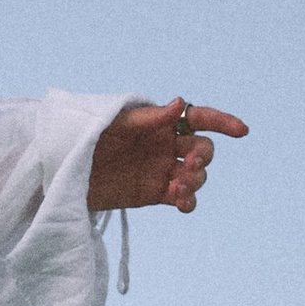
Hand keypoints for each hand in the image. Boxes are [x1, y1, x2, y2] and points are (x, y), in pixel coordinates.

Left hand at [88, 97, 247, 215]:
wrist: (63, 169)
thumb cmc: (86, 136)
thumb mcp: (116, 122)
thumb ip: (149, 117)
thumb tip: (179, 103)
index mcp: (160, 123)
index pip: (199, 119)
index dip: (223, 122)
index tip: (241, 131)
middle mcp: (166, 145)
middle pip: (203, 150)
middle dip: (204, 157)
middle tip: (189, 164)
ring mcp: (162, 170)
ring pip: (197, 176)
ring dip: (196, 181)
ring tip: (178, 188)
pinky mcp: (154, 194)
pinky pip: (183, 198)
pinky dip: (188, 202)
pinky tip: (181, 202)